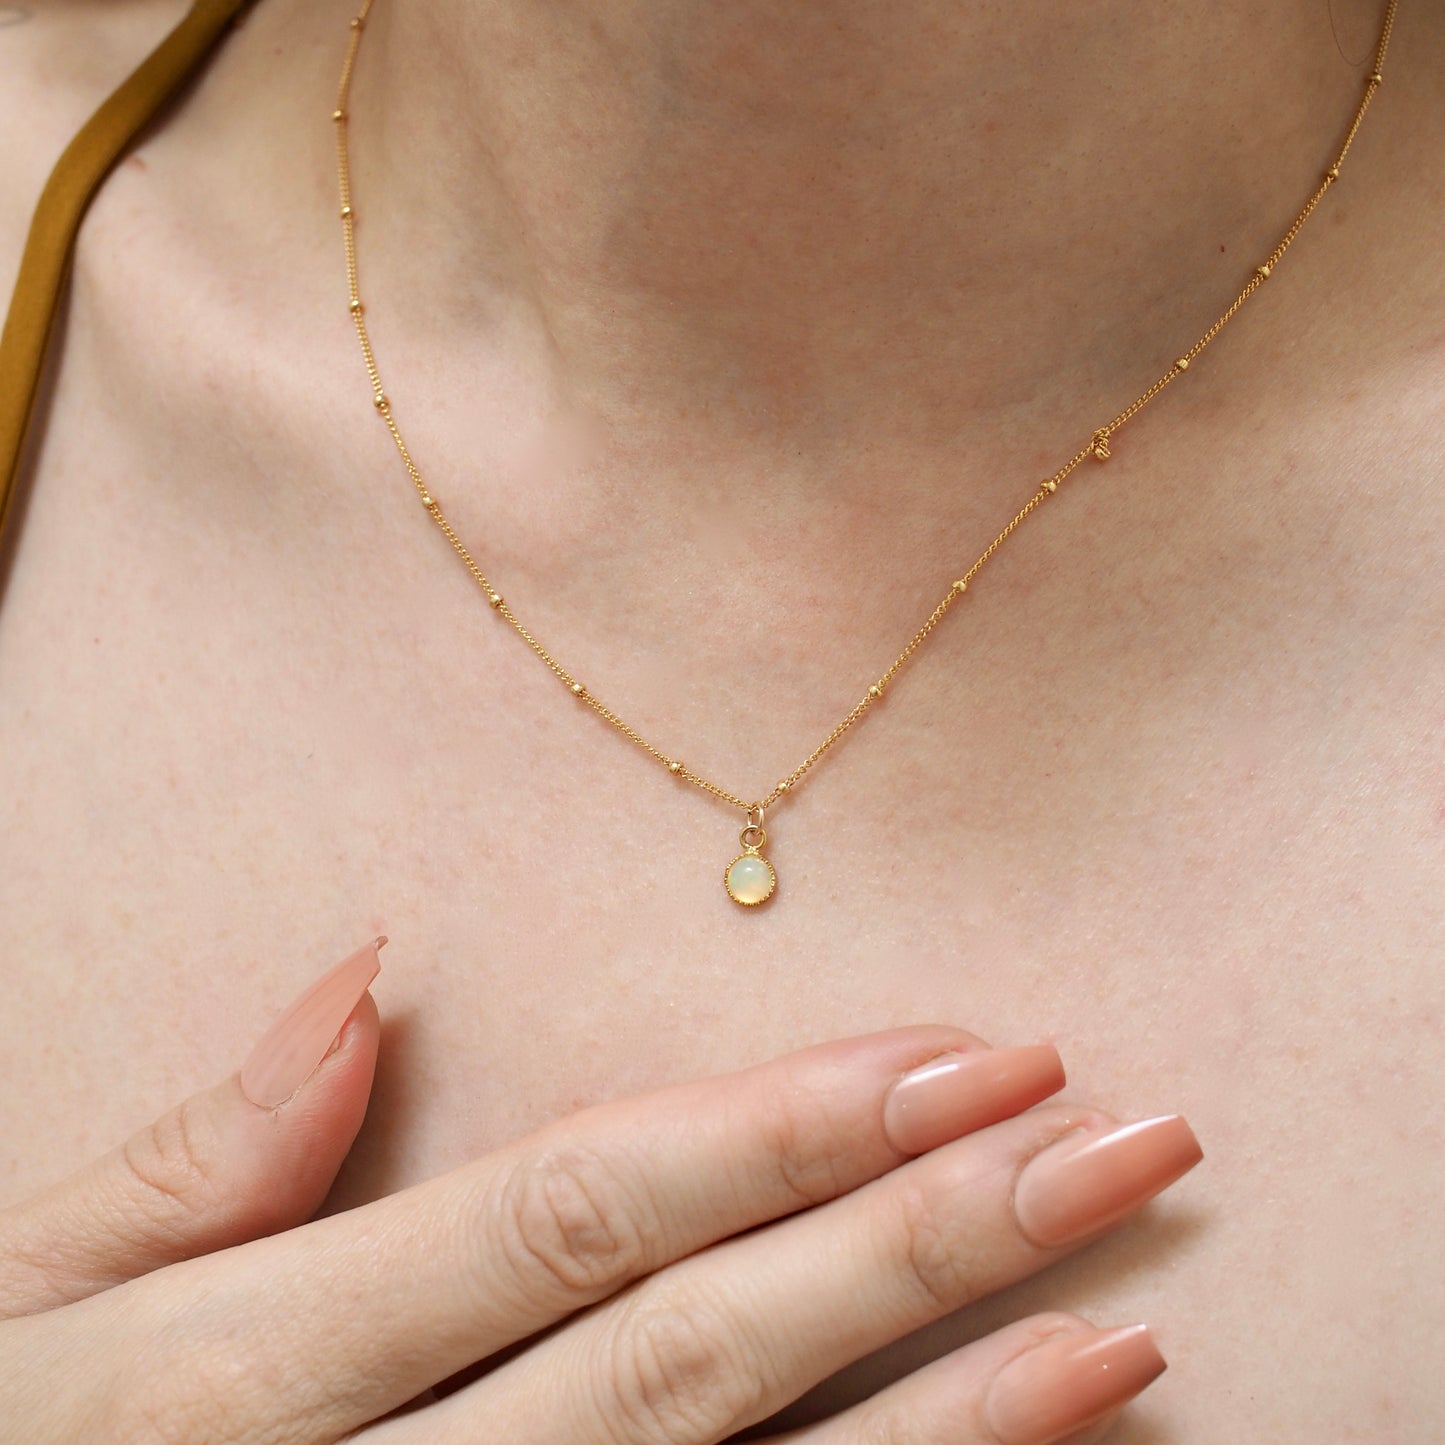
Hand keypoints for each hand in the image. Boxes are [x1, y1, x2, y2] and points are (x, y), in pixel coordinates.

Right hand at [0, 936, 1201, 1443]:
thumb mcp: (30, 1309)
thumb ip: (197, 1157)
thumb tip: (368, 976)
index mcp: (263, 1365)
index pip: (578, 1212)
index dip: (778, 1129)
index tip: (961, 1053)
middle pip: (698, 1351)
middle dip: (919, 1241)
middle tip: (1114, 1137)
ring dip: (961, 1427)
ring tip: (1124, 1312)